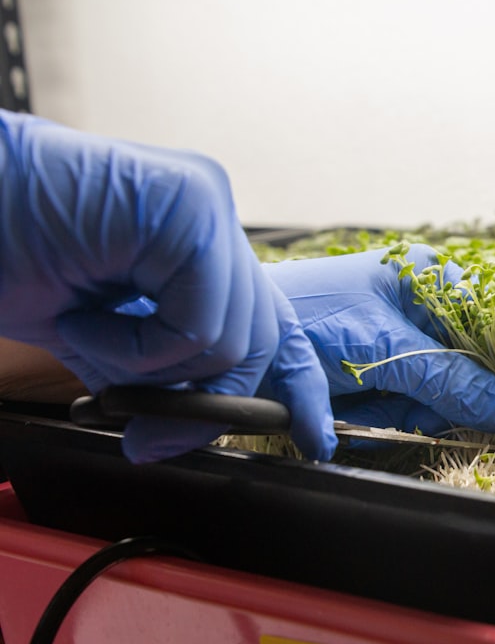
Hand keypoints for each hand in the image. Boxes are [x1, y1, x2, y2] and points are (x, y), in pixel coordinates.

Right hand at [0, 110, 335, 461]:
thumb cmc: (11, 259)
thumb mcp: (104, 334)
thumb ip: (161, 370)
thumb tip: (181, 434)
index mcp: (201, 238)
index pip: (271, 318)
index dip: (298, 383)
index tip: (315, 437)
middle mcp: (214, 215)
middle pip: (259, 338)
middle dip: (208, 402)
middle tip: (147, 436)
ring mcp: (207, 206)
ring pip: (231, 341)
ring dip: (147, 367)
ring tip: (84, 330)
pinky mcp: (189, 210)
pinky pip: (198, 327)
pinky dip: (135, 348)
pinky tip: (84, 317)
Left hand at [262, 246, 494, 439]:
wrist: (233, 348)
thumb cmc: (307, 322)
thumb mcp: (383, 349)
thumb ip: (448, 380)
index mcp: (428, 276)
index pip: (488, 325)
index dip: (493, 368)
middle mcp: (420, 306)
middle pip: (463, 369)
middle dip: (432, 398)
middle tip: (395, 400)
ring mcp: (397, 342)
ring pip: (433, 397)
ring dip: (398, 413)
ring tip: (357, 402)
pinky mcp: (377, 374)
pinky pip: (402, 409)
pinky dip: (378, 420)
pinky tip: (348, 412)